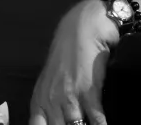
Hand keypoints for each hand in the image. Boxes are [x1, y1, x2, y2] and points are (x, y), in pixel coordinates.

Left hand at [29, 0, 119, 124]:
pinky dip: (101, 124)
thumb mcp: (51, 80)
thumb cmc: (69, 52)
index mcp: (40, 101)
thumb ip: (49, 104)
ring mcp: (69, 97)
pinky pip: (96, 119)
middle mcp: (51, 102)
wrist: (83, 26)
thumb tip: (56, 121)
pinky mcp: (88, 90)